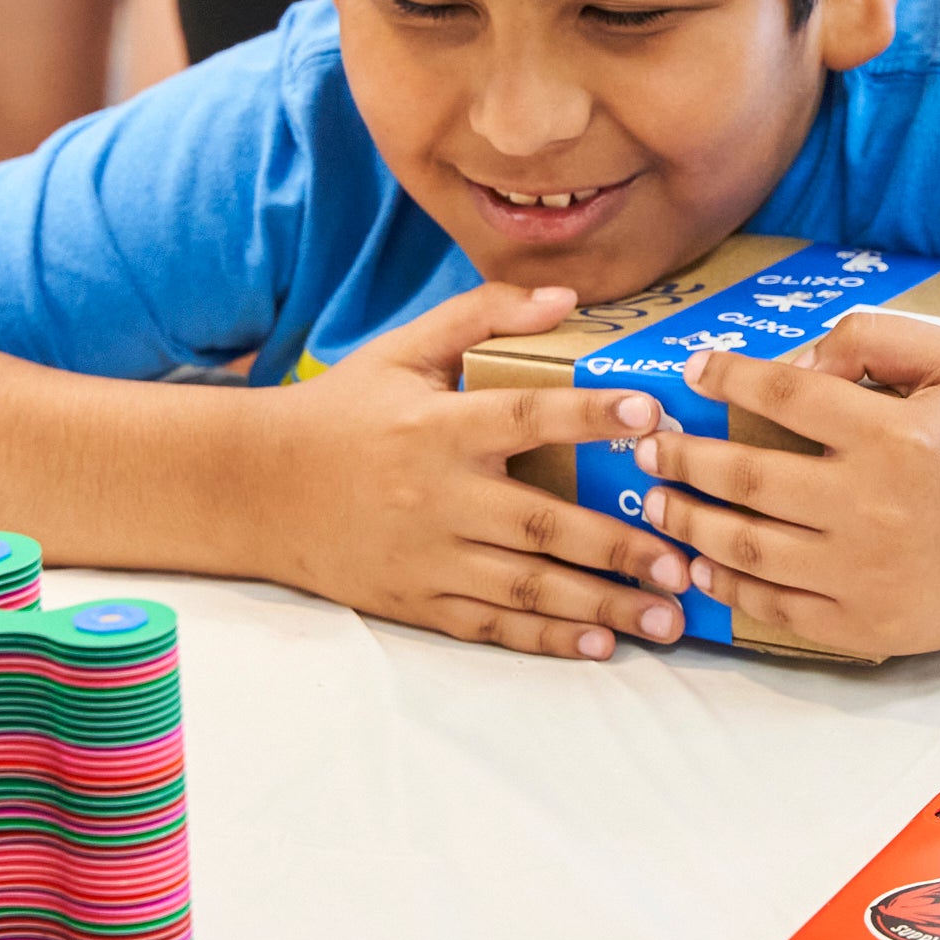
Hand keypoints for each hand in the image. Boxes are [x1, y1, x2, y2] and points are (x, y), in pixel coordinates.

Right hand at [243, 284, 686, 658]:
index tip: (650, 417)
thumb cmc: (342, 411)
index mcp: (439, 425)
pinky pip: (490, 625)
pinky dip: (545, 638)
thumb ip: (482, 316)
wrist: (255, 488)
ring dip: (600, 604)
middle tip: (684, 559)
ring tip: (664, 616)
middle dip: (616, 546)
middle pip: (540, 523)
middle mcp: (437, 495)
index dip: (588, 416)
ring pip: (526, 587)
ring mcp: (426, 556)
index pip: (525, 416)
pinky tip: (598, 643)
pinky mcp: (415, 601)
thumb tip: (567, 297)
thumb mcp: (402, 350)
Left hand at [631, 312, 939, 656]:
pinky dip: (731, 589)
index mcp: (892, 434)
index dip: (727, 377)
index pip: (782, 394)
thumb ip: (880, 338)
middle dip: (683, 456)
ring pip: (747, 549)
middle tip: (647, 444)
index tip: (694, 371)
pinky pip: (779, 610)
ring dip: (690, 522)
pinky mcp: (871, 627)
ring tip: (658, 501)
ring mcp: (867, 575)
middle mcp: (871, 506)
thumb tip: (804, 354)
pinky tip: (703, 568)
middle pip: (745, 477)